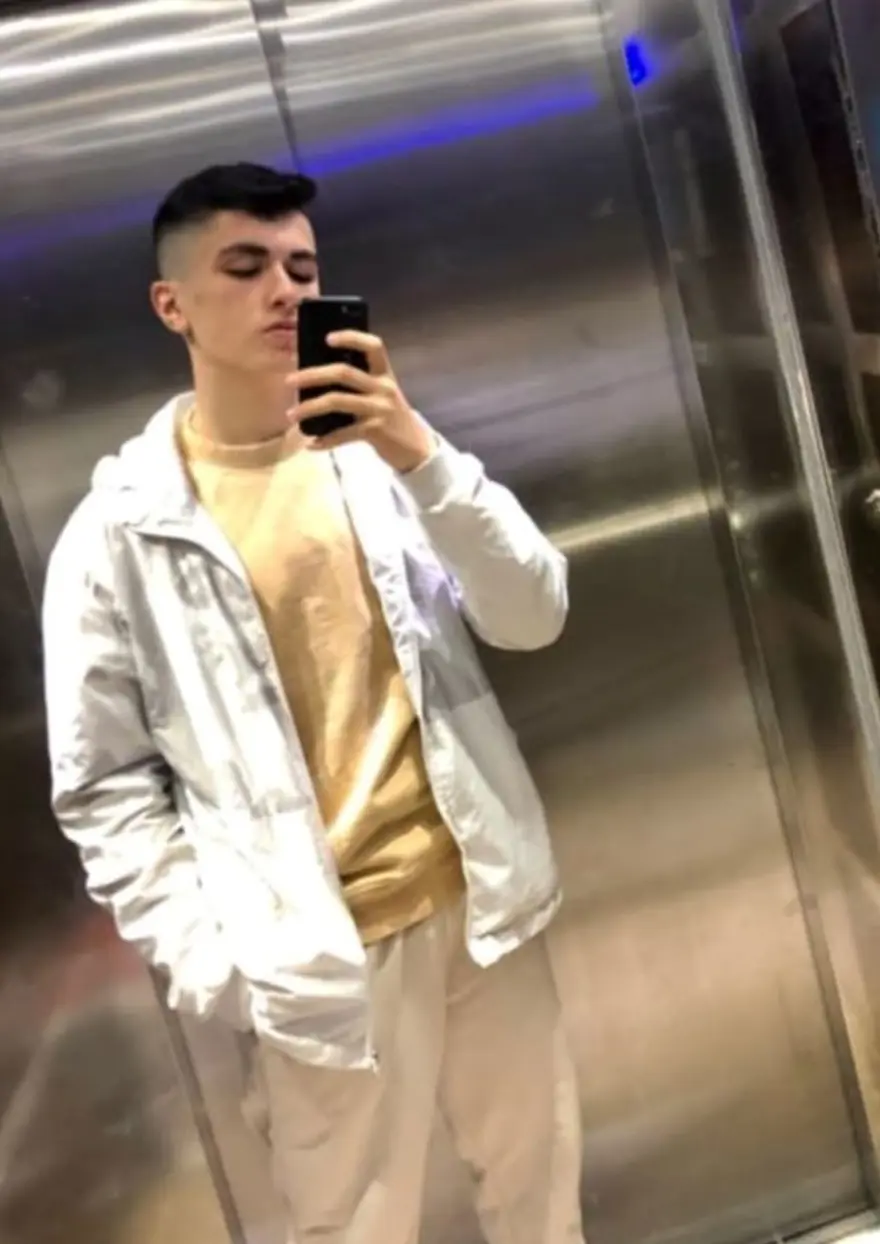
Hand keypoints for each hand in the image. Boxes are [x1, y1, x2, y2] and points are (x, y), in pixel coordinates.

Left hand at [288, 331, 433, 473]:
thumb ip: (362, 383)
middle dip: (312, 375)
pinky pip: (342, 434)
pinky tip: (311, 444)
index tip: (327, 338)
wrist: (415, 448)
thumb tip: (320, 377)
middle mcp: (383, 388)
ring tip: (291, 414)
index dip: (351, 337)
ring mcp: (379, 409)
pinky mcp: (375, 431)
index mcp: (385, 374)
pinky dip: (324, 440)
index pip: (373, 346)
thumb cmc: (391, 417)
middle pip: (343, 372)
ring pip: (337, 401)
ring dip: (309, 407)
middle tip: (289, 380)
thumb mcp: (382, 394)